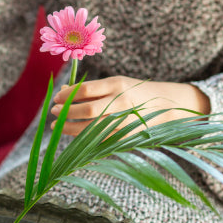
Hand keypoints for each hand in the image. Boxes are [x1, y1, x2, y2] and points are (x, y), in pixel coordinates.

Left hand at [50, 76, 209, 136]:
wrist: (168, 106)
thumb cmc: (135, 92)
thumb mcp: (116, 83)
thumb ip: (92, 89)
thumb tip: (63, 92)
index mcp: (117, 84)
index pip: (85, 89)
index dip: (66, 94)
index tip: (56, 97)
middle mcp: (121, 102)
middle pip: (86, 110)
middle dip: (65, 112)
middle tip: (54, 112)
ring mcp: (125, 121)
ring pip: (91, 128)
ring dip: (69, 127)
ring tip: (58, 125)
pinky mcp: (127, 137)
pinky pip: (99, 140)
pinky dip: (83, 138)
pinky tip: (74, 134)